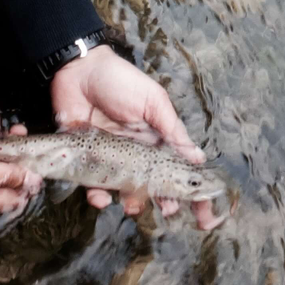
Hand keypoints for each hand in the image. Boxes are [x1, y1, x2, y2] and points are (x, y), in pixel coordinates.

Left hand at [50, 44, 205, 217]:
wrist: (78, 70)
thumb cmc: (120, 81)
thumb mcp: (153, 102)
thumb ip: (172, 130)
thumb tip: (198, 158)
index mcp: (155, 140)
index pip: (178, 169)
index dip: (192, 192)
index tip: (205, 214)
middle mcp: (136, 153)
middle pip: (153, 186)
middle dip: (164, 202)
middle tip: (168, 210)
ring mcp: (111, 158)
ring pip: (124, 189)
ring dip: (130, 202)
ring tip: (132, 206)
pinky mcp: (86, 159)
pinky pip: (92, 184)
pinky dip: (97, 195)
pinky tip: (101, 197)